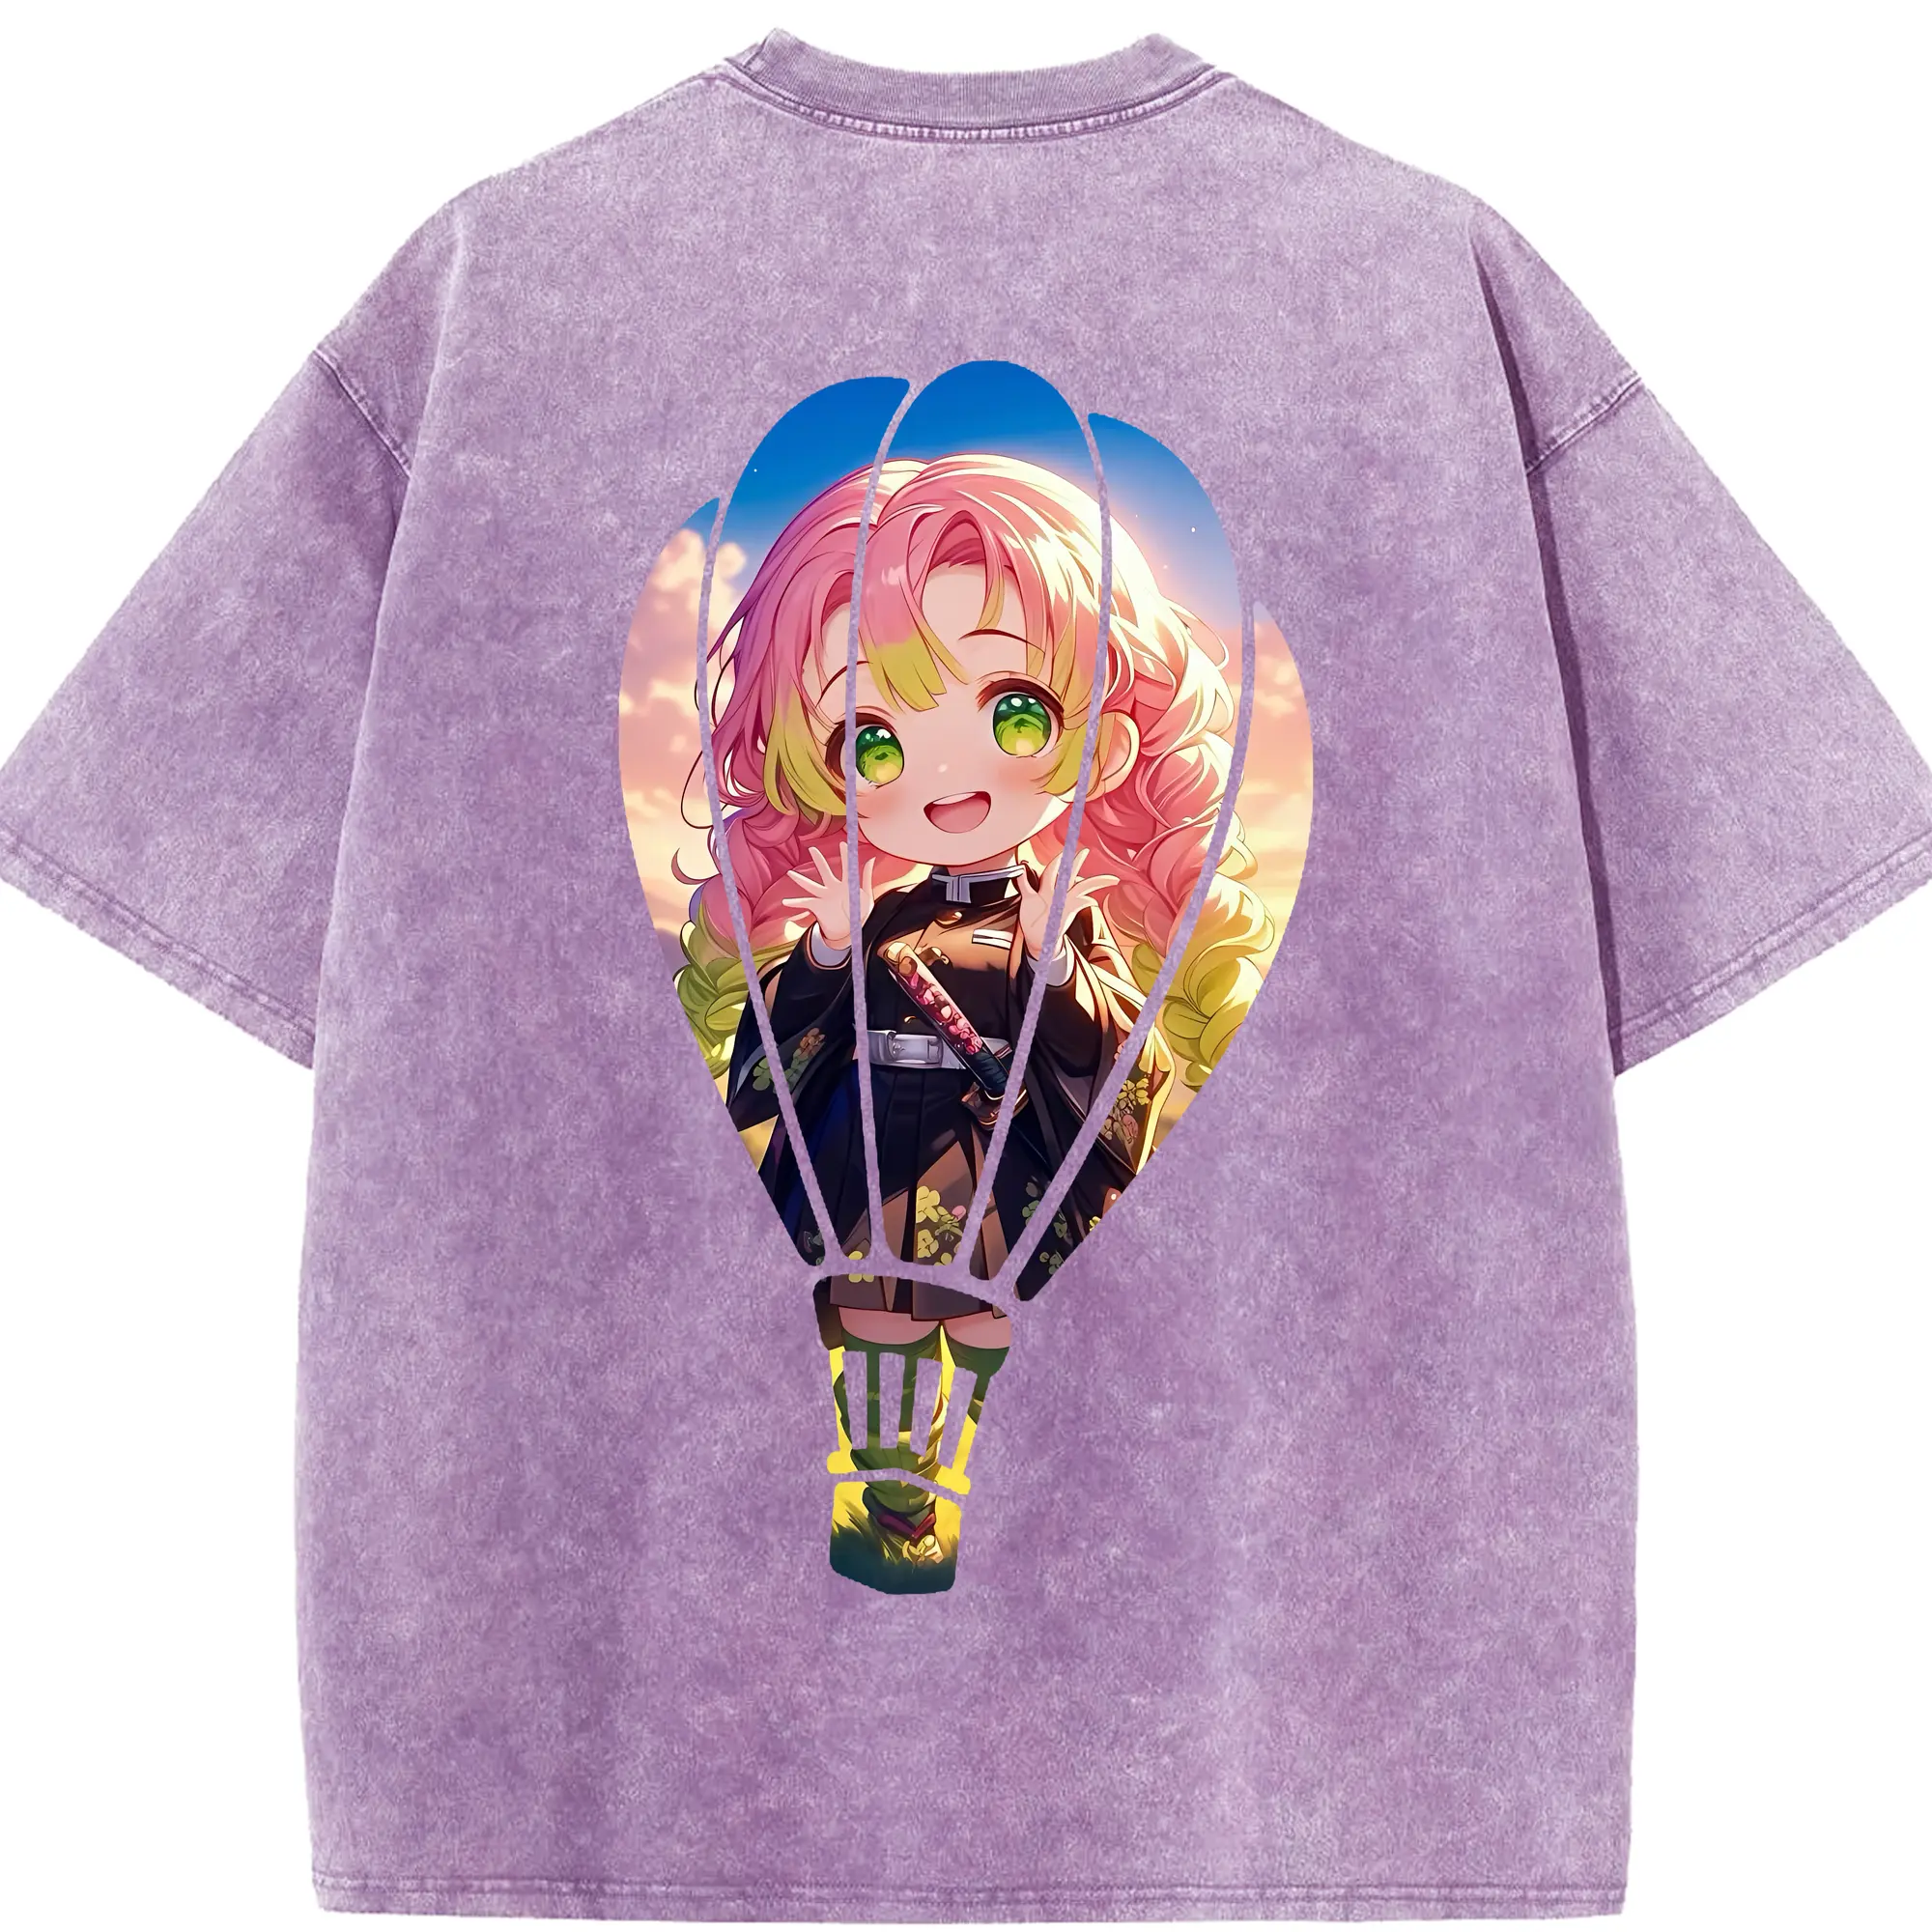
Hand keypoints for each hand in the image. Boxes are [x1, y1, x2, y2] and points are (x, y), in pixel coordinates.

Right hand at [780, 846, 875, 954]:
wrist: (852, 931)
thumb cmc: (860, 913)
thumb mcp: (867, 896)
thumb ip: (867, 878)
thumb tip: (871, 859)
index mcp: (847, 885)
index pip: (846, 868)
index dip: (845, 856)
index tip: (843, 844)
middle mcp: (834, 889)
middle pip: (825, 872)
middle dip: (819, 860)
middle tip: (812, 849)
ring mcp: (825, 897)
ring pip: (811, 886)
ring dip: (800, 880)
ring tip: (790, 873)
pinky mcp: (819, 907)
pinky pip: (805, 904)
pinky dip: (795, 903)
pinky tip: (785, 902)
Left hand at [1016, 847, 1116, 963]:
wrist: (1038, 941)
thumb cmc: (1034, 921)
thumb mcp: (1027, 900)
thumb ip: (1023, 884)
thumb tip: (1020, 870)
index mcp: (1047, 889)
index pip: (1053, 870)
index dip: (1058, 859)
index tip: (1066, 850)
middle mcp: (1057, 894)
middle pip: (1068, 874)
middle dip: (1076, 862)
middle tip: (1085, 851)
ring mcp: (1064, 903)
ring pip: (1081, 888)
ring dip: (1093, 881)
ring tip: (1108, 878)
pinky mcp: (1066, 912)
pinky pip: (1080, 904)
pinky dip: (1087, 901)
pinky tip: (1094, 900)